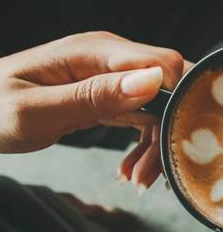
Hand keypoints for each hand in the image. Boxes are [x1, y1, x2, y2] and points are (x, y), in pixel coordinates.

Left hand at [0, 31, 187, 188]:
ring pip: (161, 107)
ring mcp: (111, 76)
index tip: (172, 142)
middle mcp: (109, 58)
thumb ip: (93, 95)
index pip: (161, 63)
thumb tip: (152, 81)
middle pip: (169, 85)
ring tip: (138, 180)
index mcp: (94, 52)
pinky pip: (144, 117)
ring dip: (157, 145)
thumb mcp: (36, 111)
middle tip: (152, 174)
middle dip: (170, 129)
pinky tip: (131, 169)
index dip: (178, 100)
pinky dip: (145, 145)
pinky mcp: (110, 95)